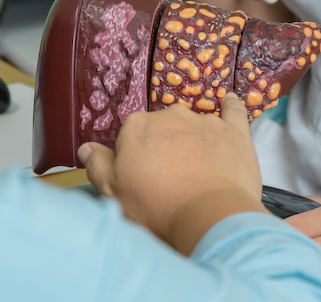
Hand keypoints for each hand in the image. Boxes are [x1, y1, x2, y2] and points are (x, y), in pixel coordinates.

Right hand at [79, 94, 266, 253]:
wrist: (210, 217)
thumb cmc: (157, 208)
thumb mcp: (114, 192)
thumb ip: (98, 165)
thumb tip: (86, 147)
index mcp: (137, 127)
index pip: (132, 134)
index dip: (137, 156)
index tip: (143, 176)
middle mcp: (170, 116)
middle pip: (163, 127)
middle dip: (164, 146)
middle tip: (169, 178)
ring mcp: (204, 121)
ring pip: (194, 124)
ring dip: (193, 139)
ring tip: (198, 170)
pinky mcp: (234, 131)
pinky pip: (233, 111)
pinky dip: (231, 107)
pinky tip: (230, 103)